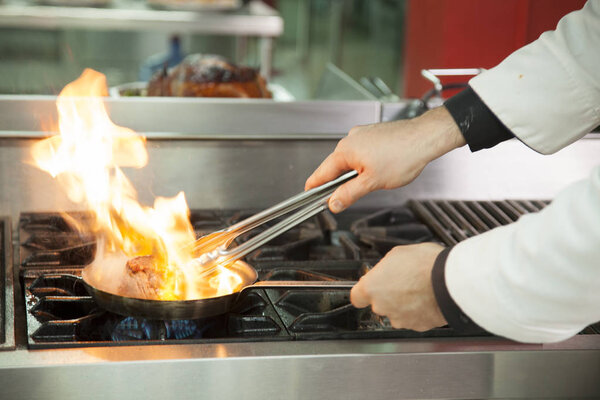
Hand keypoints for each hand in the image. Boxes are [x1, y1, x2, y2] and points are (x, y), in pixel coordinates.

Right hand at [305, 106, 464, 212]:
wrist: (425, 137)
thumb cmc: (403, 155)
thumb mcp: (372, 182)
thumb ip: (349, 194)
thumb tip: (333, 203)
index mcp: (345, 150)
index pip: (321, 173)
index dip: (314, 187)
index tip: (308, 195)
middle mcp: (350, 139)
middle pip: (335, 166)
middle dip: (338, 183)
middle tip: (344, 199)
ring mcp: (362, 135)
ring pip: (350, 160)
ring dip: (354, 174)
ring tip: (371, 183)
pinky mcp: (373, 134)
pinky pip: (361, 152)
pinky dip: (364, 164)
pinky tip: (379, 170)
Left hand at [351, 243, 446, 331]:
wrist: (450, 281)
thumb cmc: (425, 264)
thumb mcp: (397, 253)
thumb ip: (385, 267)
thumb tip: (386, 269)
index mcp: (372, 287)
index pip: (357, 296)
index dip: (364, 291)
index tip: (370, 287)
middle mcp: (382, 306)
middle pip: (379, 303)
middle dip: (389, 294)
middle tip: (404, 281)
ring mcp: (400, 318)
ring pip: (397, 312)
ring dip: (404, 303)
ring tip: (419, 288)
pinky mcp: (418, 326)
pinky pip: (414, 318)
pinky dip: (419, 311)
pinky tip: (427, 297)